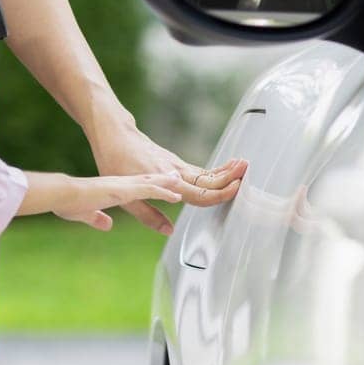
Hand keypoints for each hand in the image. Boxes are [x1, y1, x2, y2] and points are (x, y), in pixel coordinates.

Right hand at [49, 172, 212, 231]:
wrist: (60, 193)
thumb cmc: (67, 202)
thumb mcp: (84, 213)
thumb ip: (96, 218)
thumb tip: (106, 224)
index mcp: (113, 190)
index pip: (138, 189)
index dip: (153, 190)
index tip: (165, 192)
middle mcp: (121, 185)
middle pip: (150, 182)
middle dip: (166, 183)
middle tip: (180, 181)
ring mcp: (123, 186)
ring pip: (153, 183)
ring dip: (170, 185)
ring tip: (186, 184)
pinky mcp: (122, 190)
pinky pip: (148, 190)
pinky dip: (164, 192)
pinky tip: (176, 195)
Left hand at [91, 125, 246, 234]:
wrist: (114, 134)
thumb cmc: (116, 162)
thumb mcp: (127, 197)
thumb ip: (149, 216)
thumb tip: (169, 230)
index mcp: (167, 182)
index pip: (200, 193)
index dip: (220, 194)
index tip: (237, 189)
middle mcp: (175, 172)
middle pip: (208, 179)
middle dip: (230, 177)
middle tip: (249, 173)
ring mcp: (176, 165)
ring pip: (206, 172)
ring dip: (225, 171)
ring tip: (244, 168)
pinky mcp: (173, 161)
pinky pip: (198, 168)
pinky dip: (213, 170)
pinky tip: (222, 170)